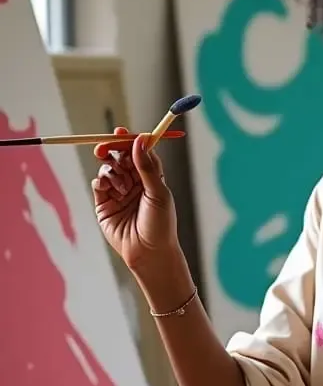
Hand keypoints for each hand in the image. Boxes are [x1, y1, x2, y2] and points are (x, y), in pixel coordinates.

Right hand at [92, 127, 178, 272]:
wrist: (149, 253)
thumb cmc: (160, 224)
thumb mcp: (157, 192)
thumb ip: (146, 167)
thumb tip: (139, 140)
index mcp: (151, 177)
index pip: (139, 152)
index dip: (130, 141)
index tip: (120, 132)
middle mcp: (134, 182)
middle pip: (119, 157)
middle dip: (112, 150)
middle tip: (105, 148)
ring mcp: (118, 192)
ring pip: (108, 169)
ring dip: (111, 172)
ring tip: (122, 188)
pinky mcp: (104, 204)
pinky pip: (98, 184)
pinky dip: (101, 182)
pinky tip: (109, 190)